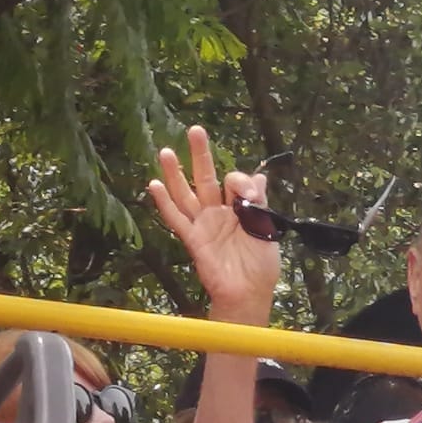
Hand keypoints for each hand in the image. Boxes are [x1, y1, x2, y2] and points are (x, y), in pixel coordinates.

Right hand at [147, 125, 280, 317]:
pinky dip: (164, 202)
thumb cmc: (261, 264)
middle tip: (195, 130)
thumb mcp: (267, 228)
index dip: (240, 181)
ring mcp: (203, 224)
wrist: (250, 292)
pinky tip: (154, 184)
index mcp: (239, 208)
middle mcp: (218, 212)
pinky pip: (176, 218)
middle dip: (200, 155)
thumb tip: (260, 174)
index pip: (233, 182)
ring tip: (166, 151)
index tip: (249, 192)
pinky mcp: (193, 239)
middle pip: (205, 178)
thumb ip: (260, 202)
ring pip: (185, 194)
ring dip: (175, 174)